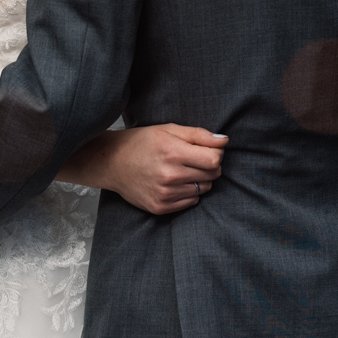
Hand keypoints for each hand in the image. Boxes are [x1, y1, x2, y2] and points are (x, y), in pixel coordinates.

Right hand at [70, 124, 226, 214]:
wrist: (112, 162)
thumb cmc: (142, 142)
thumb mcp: (169, 129)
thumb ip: (199, 135)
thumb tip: (224, 141)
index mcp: (172, 151)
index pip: (214, 160)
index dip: (216, 153)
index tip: (208, 149)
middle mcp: (170, 175)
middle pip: (212, 175)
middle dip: (209, 166)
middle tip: (194, 158)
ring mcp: (165, 194)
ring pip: (203, 189)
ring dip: (200, 179)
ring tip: (183, 169)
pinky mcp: (161, 208)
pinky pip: (191, 202)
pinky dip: (189, 192)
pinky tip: (175, 182)